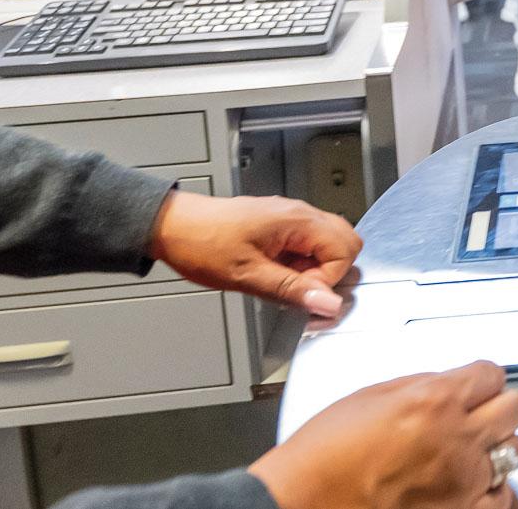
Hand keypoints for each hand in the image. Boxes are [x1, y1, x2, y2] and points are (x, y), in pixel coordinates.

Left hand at [148, 191, 361, 317]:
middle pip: (345, 241)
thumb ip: (292, 290)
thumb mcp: (248, 275)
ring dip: (313, 268)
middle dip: (329, 271)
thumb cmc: (202, 243)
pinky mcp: (280, 224)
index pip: (344, 250)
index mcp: (298, 220)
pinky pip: (307, 243)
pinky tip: (274, 271)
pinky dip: (299, 262)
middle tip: (297, 286)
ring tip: (280, 278)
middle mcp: (300, 213)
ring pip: (327, 243)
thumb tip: (329, 304)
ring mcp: (291, 217)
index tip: (300, 292)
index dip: (327, 279)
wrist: (172, 226)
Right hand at [249, 362, 517, 508]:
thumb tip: (451, 383)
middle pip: (514, 408)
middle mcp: (456, 438)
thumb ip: (423, 385)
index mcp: (434, 400)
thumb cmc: (324, 454)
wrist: (302, 501)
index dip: (484, 378)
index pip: (491, 374)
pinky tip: (478, 483)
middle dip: (498, 405)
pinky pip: (501, 496)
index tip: (478, 384)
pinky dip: (494, 489)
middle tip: (481, 411)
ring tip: (474, 448)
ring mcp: (461, 480)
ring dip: (497, 446)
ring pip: (515, 450)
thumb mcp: (372, 395)